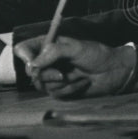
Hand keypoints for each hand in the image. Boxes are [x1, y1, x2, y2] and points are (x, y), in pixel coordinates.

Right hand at [14, 36, 137, 98]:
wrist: (113, 72)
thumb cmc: (97, 55)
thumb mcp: (75, 48)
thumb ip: (54, 52)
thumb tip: (33, 64)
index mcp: (49, 45)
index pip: (24, 49)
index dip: (25, 56)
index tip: (32, 63)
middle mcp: (47, 61)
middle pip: (30, 71)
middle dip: (47, 74)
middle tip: (62, 74)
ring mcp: (52, 76)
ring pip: (42, 84)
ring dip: (63, 82)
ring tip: (78, 75)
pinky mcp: (60, 90)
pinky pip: (56, 93)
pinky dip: (71, 89)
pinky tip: (82, 83)